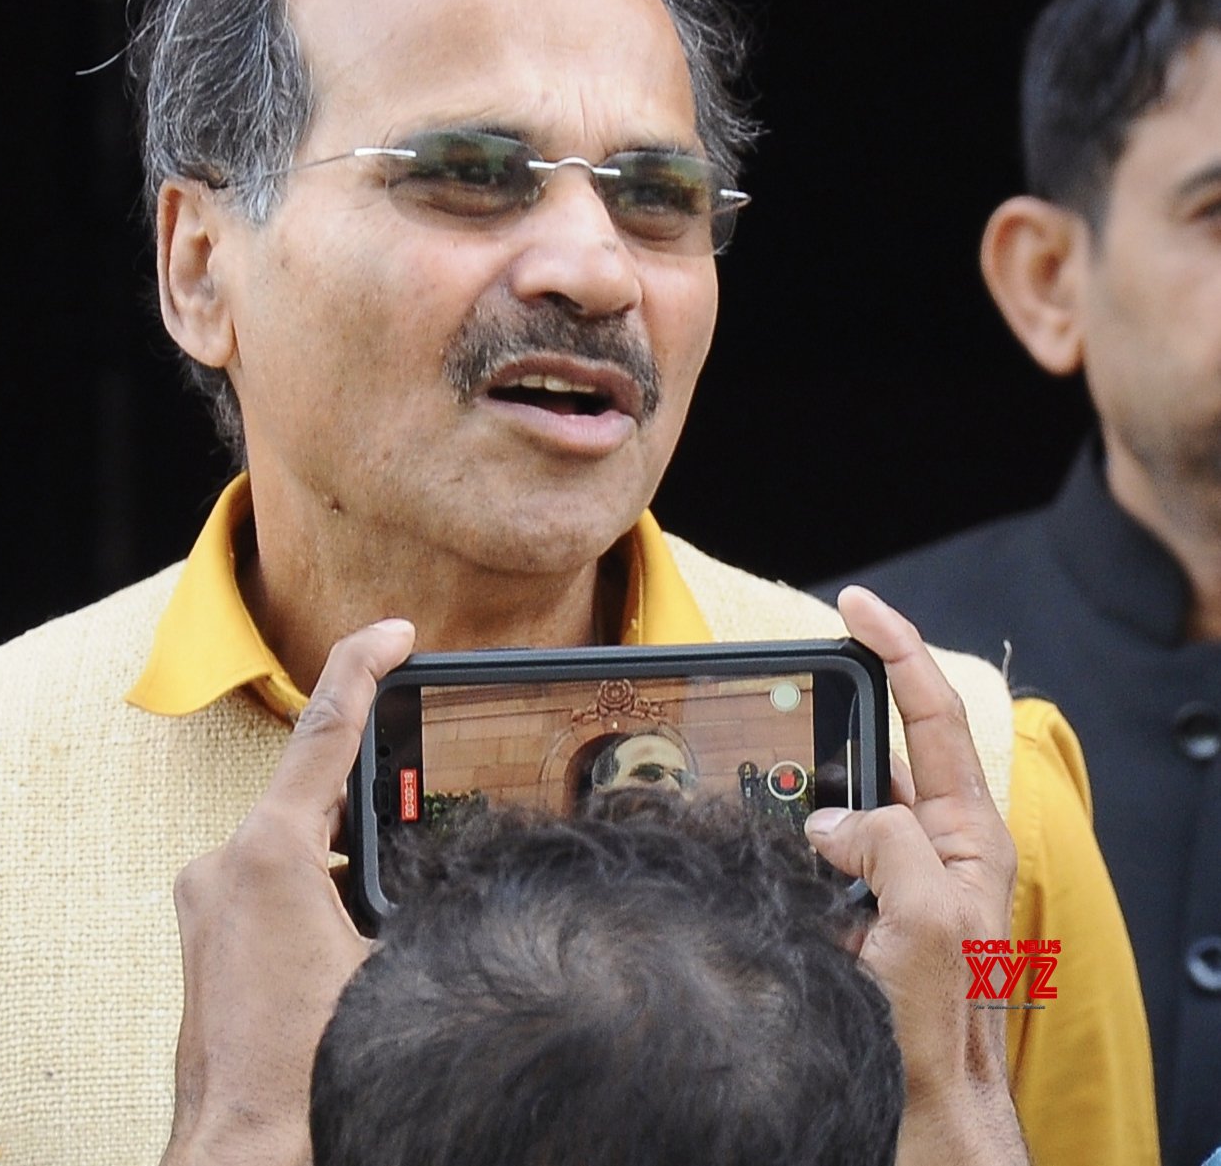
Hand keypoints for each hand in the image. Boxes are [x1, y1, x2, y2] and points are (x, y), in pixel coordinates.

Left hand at [161, 618, 414, 1165]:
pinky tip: (355, 938)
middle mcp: (223, 867)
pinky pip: (270, 885)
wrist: (241, 1159)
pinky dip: (317, 891)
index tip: (396, 630)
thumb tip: (461, 876)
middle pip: (313, 792)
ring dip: (347, 857)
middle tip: (429, 796)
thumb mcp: (394, 975)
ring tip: (395, 906)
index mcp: (267, 856)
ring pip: (294, 845)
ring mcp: (205, 904)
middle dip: (374, 795)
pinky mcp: (203, 939)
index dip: (365, 665)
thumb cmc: (310, 1078)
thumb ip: (424, 906)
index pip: (325, 731)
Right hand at [805, 586, 1028, 1165]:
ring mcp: (889, 878)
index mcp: (964, 835)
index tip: (855, 604)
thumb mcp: (930, 919)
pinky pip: (809, 848)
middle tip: (782, 688)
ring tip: (753, 766)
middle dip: (828, 714)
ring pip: (834, 798)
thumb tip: (831, 820)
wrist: (915, 1108)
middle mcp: (928, 847)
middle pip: (877, 745)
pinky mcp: (850, 907)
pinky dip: (778, 828)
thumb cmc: (938, 1027)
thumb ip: (889, 844)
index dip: (896, 649)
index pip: (932, 714)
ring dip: (794, 780)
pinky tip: (747, 827)